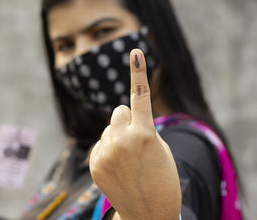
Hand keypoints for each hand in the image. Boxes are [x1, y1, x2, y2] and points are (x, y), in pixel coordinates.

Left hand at [89, 49, 180, 219]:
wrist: (148, 213)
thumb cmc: (161, 178)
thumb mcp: (160, 149)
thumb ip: (141, 127)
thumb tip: (118, 114)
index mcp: (145, 134)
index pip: (140, 96)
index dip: (138, 73)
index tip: (135, 52)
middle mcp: (122, 140)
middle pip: (118, 111)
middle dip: (126, 120)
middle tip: (136, 142)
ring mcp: (105, 152)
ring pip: (108, 128)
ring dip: (117, 137)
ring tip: (128, 160)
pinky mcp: (95, 162)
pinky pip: (100, 143)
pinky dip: (108, 150)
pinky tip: (118, 167)